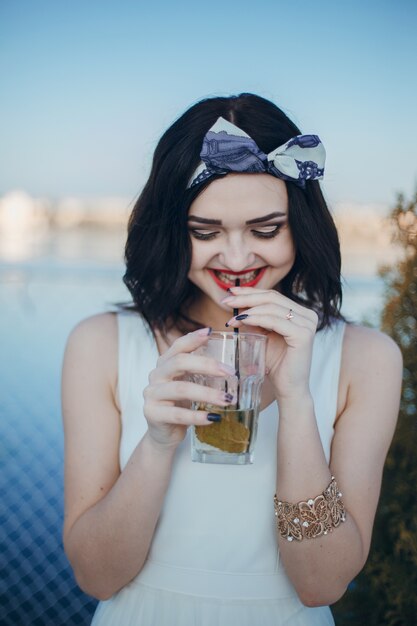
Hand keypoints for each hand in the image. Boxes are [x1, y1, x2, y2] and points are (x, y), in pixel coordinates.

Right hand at [143, 328, 234, 449]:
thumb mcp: (190, 384)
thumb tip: (239, 366)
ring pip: (181, 389)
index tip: (210, 332)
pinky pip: (178, 414)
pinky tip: (213, 418)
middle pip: (180, 362)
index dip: (193, 338)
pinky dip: (197, 416)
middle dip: (207, 365)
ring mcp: (152, 394)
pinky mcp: (153, 414)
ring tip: (228, 399)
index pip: (178, 346)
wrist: (163, 434)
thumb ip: (204, 372)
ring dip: (208, 393)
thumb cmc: (180, 405)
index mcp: (165, 364)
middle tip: (230, 372)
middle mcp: (156, 375)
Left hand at [222, 287, 318, 399]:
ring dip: (248, 309)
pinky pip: (275, 320)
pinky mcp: (303, 335)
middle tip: (226, 300)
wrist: (288, 389)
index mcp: (300, 313)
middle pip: (272, 297)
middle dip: (246, 297)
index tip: (230, 292)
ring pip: (272, 307)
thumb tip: (235, 302)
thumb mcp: (263, 335)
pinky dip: (256, 318)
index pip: (273, 295)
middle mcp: (308, 315)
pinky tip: (242, 320)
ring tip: (232, 317)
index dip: (251, 291)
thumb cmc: (276, 364)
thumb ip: (255, 319)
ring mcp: (307, 324)